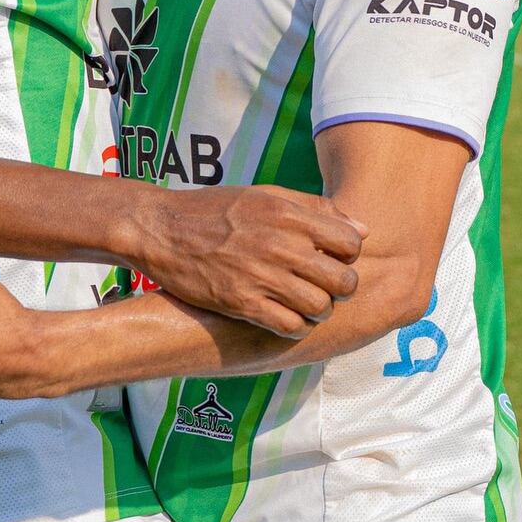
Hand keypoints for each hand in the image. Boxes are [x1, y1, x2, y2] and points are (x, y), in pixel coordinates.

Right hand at [134, 187, 365, 338]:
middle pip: (343, 280)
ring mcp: (261, 275)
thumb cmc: (214, 210)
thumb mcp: (264, 194)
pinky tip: (284, 317)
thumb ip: (313, 209)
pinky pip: (290, 326)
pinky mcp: (242, 303)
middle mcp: (280, 244)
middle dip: (340, 288)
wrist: (161, 229)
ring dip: (318, 310)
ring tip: (304, 304)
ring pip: (320, 307)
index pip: (350, 242)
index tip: (333, 259)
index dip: (348, 255)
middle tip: (324, 287)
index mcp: (287, 213)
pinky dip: (295, 327)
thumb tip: (360, 229)